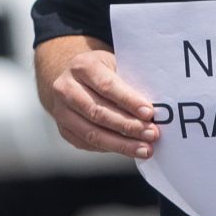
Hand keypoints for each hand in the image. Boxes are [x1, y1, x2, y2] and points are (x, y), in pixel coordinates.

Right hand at [43, 48, 162, 159]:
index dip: (128, 101)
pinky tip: (129, 150)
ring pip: (92, 133)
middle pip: (98, 112)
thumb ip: (130, 83)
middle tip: (151, 134)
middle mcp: (66, 88)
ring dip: (121, 144)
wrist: (75, 79)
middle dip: (128, 126)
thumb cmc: (104, 72)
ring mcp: (61, 111)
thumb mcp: (115, 65)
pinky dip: (111, 148)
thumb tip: (154, 109)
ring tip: (144, 149)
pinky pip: (88, 144)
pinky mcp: (63, 130)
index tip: (148, 113)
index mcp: (82, 66)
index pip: (107, 86)